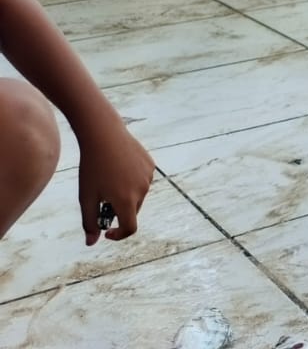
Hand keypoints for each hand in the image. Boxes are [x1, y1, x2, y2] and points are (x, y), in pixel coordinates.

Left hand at [76, 120, 154, 243]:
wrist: (104, 136)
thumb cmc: (92, 168)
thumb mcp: (86, 197)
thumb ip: (89, 222)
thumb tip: (92, 242)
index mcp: (126, 200)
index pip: (129, 228)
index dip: (118, 235)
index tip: (106, 231)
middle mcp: (142, 190)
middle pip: (132, 211)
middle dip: (118, 212)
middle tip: (102, 201)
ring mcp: (148, 176)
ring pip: (138, 196)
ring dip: (126, 196)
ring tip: (109, 180)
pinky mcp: (150, 165)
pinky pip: (142, 181)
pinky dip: (132, 182)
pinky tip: (119, 169)